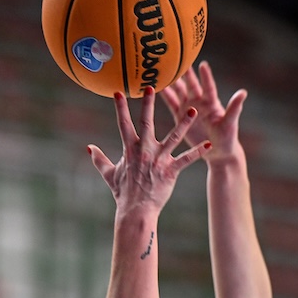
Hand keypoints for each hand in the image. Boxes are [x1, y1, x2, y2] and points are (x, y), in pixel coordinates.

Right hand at [88, 86, 208, 212]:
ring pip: (174, 137)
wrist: (136, 210)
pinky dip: (197, 153)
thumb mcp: (109, 174)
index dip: (120, 107)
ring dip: (184, 124)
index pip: (123, 123)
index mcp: (130, 149)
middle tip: (151, 87)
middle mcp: (145, 150)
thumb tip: (89, 148)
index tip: (118, 92)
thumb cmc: (123, 193)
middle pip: (147, 122)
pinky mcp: (171, 170)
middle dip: (148, 104)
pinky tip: (208, 145)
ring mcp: (159, 160)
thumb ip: (99, 159)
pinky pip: (186, 159)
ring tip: (192, 111)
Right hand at [160, 60, 246, 162]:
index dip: (205, 76)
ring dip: (172, 82)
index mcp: (212, 103)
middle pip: (191, 85)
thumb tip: (243, 92)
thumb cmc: (227, 138)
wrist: (217, 151)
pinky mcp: (181, 116)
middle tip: (177, 60)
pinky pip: (171, 103)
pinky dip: (165, 96)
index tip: (202, 64)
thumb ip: (234, 108)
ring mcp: (189, 108)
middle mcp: (200, 102)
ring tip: (163, 71)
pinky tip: (157, 87)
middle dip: (185, 74)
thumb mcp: (229, 123)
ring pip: (179, 92)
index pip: (208, 87)